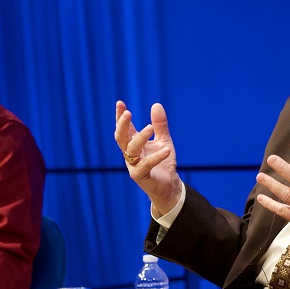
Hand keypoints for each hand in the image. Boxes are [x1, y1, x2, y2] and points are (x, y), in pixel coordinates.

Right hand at [116, 101, 181, 215]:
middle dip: (122, 125)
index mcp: (133, 144)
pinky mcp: (140, 176)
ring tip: (150, 127)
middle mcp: (130, 154)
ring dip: (140, 137)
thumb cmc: (163, 162)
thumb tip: (156, 104)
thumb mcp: (163, 140)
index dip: (120, 117)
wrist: (169, 185)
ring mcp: (133, 165)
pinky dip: (157, 156)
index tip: (120, 103)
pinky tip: (167, 150)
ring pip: (131, 149)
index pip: (124, 129)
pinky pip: (146, 164)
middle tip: (128, 113)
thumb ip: (160, 125)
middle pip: (121, 138)